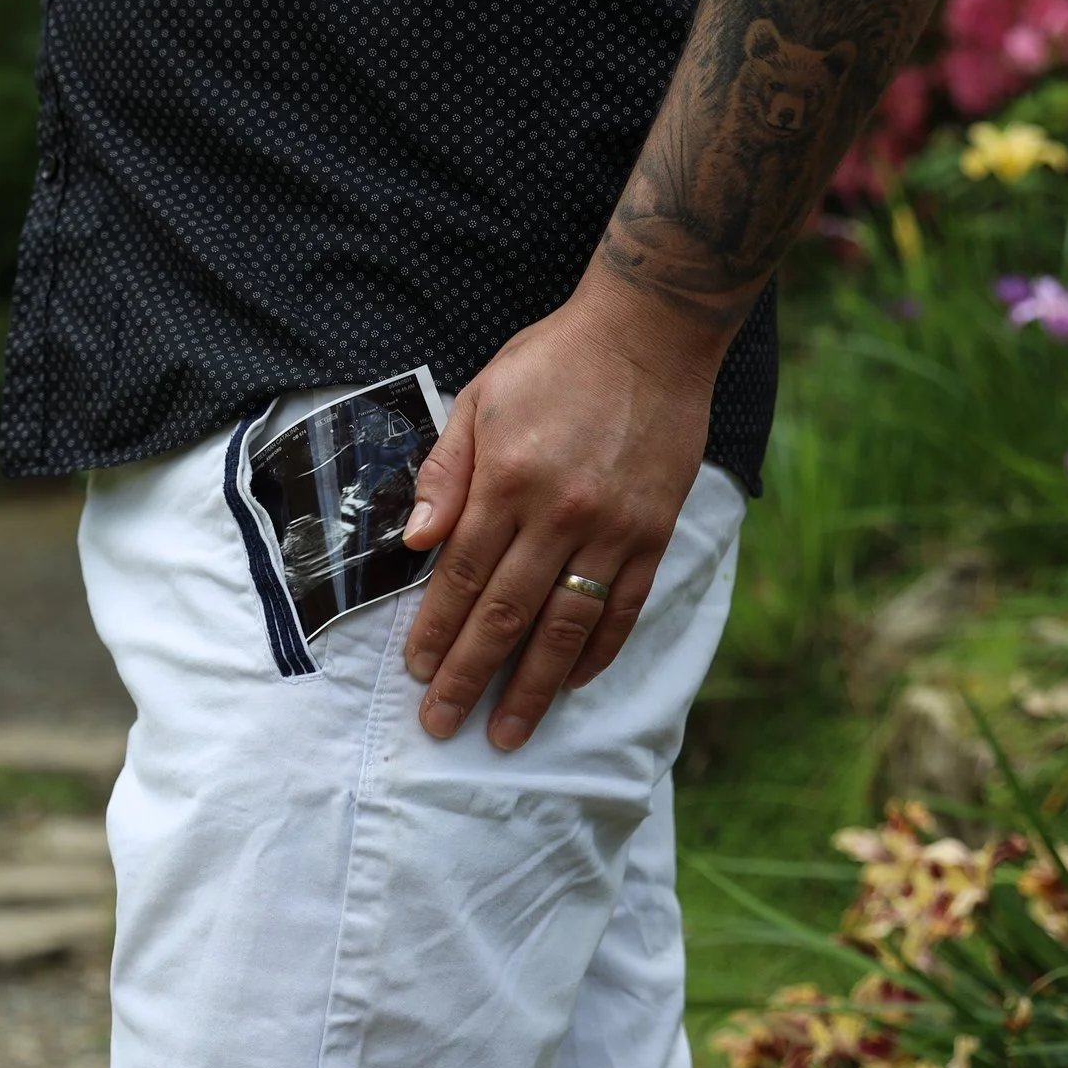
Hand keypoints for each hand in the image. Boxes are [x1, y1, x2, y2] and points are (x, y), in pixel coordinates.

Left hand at [397, 285, 719, 751]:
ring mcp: (613, 530)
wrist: (648, 335)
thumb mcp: (478, 399)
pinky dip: (597, 652)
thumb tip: (414, 542)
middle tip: (444, 724)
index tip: (416, 672)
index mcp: (507, 479)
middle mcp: (560, 514)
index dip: (437, 629)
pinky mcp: (653, 534)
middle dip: (471, 676)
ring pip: (566, 627)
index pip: (463, 575)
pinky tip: (572, 682)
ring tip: (508, 732)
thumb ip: (445, 473)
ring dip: (533, 686)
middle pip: (507, 614)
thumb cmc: (552, 362)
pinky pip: (623, 609)